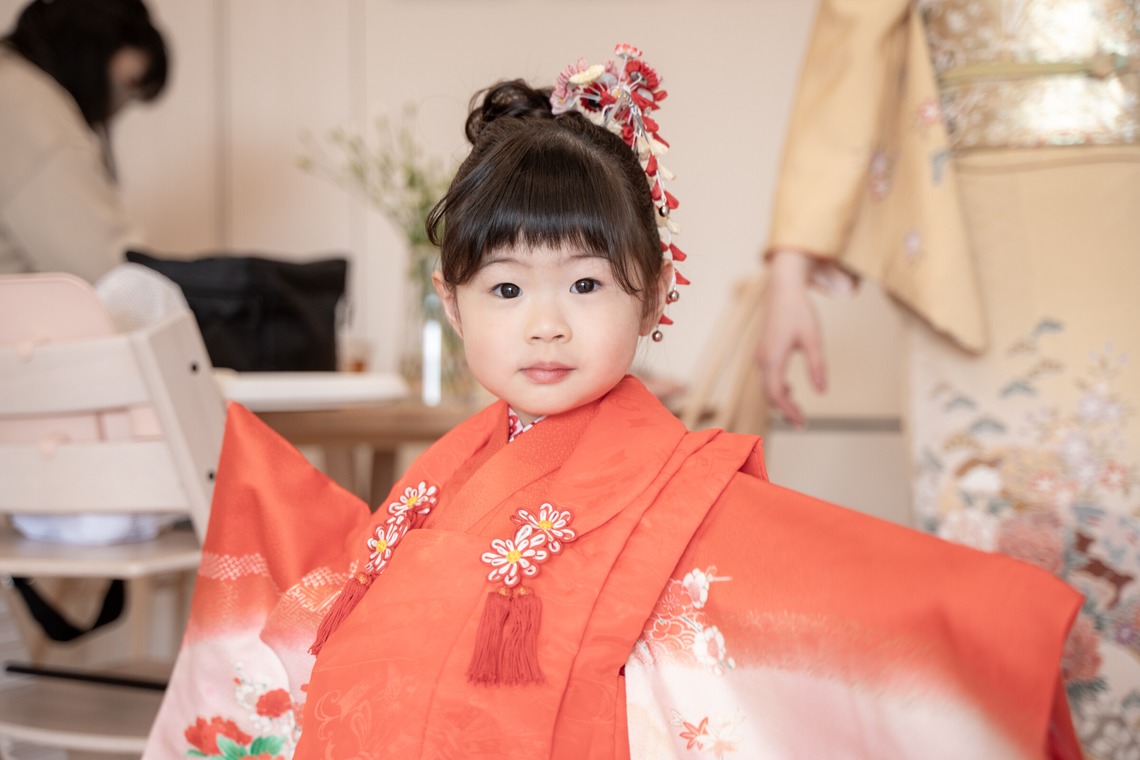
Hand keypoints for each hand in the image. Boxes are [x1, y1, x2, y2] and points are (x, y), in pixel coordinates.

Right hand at [757, 250, 826, 426]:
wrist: (782, 289)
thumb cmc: (799, 311)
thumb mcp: (813, 339)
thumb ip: (817, 366)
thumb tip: (822, 391)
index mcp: (773, 358)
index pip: (777, 394)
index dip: (788, 411)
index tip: (802, 423)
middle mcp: (762, 360)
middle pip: (769, 395)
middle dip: (784, 410)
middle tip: (801, 423)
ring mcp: (760, 355)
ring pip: (766, 387)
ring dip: (780, 400)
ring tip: (797, 411)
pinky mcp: (763, 351)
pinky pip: (766, 377)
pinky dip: (777, 388)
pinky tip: (790, 390)